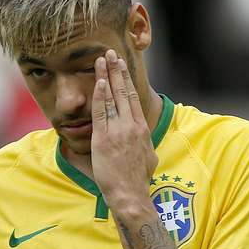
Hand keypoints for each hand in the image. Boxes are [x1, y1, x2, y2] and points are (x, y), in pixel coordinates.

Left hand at [90, 50, 158, 207]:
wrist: (130, 194)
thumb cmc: (138, 180)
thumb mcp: (148, 157)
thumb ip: (144, 143)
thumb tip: (144, 139)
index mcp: (141, 128)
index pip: (132, 97)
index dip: (126, 80)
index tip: (121, 66)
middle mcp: (132, 125)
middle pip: (124, 91)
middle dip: (117, 70)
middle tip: (111, 53)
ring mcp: (118, 131)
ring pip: (112, 97)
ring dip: (107, 76)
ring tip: (101, 60)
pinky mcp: (104, 138)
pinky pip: (102, 112)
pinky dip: (101, 96)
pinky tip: (99, 81)